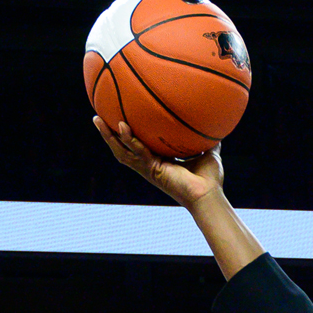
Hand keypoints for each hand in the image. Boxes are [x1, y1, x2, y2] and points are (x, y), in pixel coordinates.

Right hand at [94, 118, 223, 209]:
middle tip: (98, 118)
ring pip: (122, 151)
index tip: (119, 119)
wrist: (209, 195)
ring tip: (98, 120)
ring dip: (109, 137)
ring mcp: (148, 168)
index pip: (138, 145)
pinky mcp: (152, 170)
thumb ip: (209, 140)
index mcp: (159, 161)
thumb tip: (215, 124)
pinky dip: (129, 140)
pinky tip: (122, 127)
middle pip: (123, 148)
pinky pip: (137, 153)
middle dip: (109, 135)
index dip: (127, 135)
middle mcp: (150, 165)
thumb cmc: (209, 179)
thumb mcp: (208, 152)